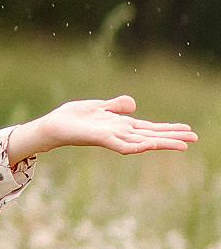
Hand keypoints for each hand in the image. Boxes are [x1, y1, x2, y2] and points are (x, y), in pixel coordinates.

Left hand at [5, 95, 196, 166]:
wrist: (53, 126)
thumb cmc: (73, 118)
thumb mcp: (99, 107)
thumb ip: (116, 105)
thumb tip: (134, 103)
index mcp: (121, 125)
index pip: (150, 128)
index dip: (168, 129)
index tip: (187, 129)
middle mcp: (120, 133)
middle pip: (152, 135)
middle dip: (173, 137)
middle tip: (195, 139)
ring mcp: (113, 137)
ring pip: (143, 141)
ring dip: (162, 142)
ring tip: (183, 144)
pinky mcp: (102, 139)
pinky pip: (123, 145)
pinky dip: (138, 145)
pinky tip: (151, 143)